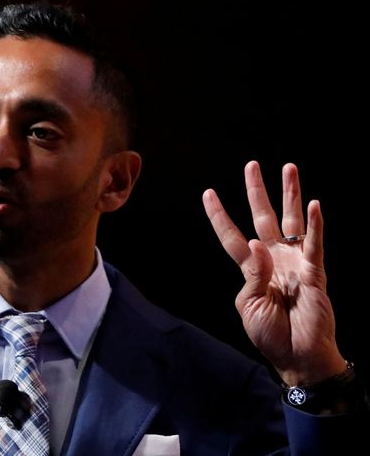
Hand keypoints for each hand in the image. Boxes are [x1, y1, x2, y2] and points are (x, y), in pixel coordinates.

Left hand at [203, 161, 345, 385]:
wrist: (297, 356)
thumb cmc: (270, 334)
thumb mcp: (248, 304)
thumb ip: (252, 274)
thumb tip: (257, 243)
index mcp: (252, 268)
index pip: (232, 235)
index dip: (220, 215)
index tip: (208, 193)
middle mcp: (273, 259)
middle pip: (263, 217)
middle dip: (257, 191)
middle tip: (252, 165)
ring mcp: (294, 262)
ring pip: (291, 221)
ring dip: (290, 195)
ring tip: (288, 169)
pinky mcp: (314, 272)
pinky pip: (313, 244)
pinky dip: (314, 225)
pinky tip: (314, 205)